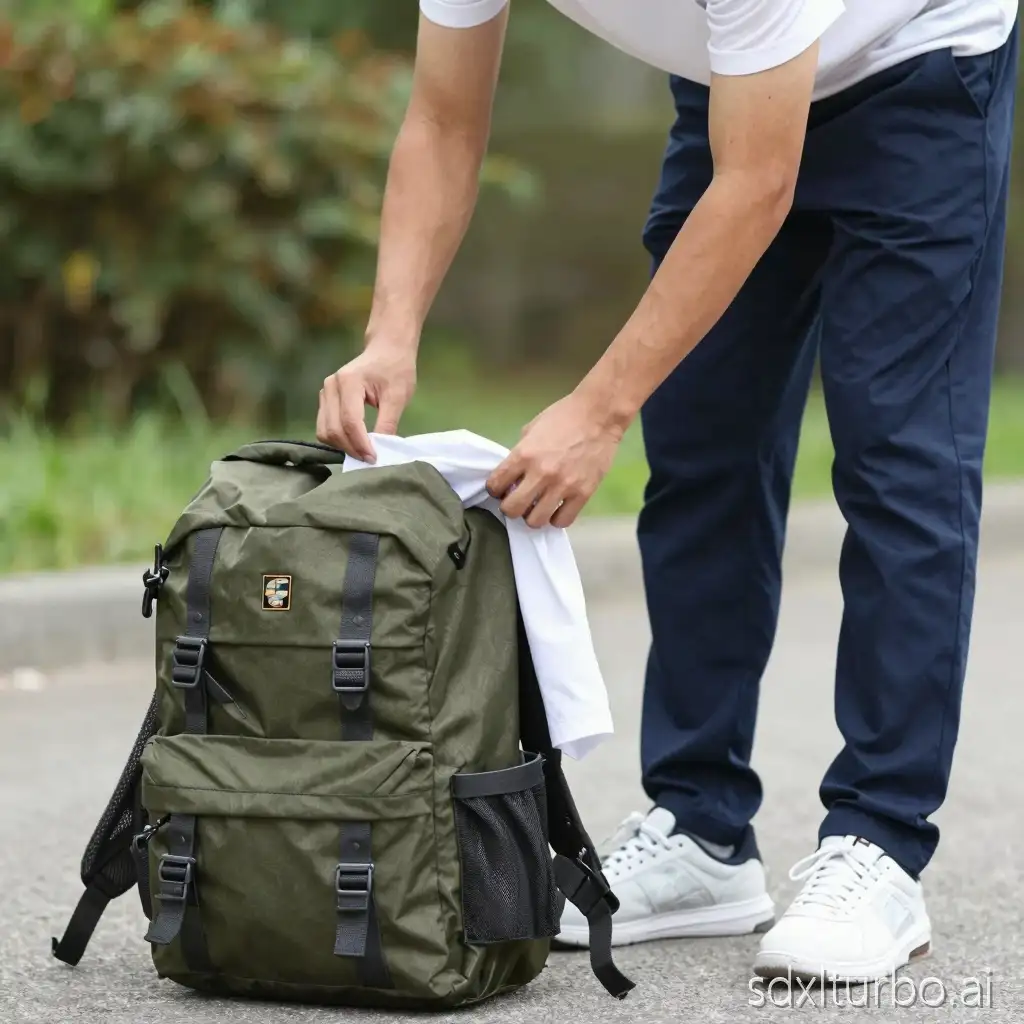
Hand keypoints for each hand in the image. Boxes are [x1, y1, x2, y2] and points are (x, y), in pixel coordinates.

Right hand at [317, 342, 416, 460]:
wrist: (387, 350)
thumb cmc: (395, 369)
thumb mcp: (398, 396)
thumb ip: (388, 423)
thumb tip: (380, 449)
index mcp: (349, 382)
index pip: (349, 421)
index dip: (360, 443)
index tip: (374, 458)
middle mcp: (331, 386)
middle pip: (333, 428)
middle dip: (351, 448)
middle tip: (370, 459)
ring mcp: (325, 392)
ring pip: (324, 430)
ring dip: (342, 446)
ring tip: (363, 451)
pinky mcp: (325, 399)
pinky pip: (324, 426)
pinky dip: (337, 439)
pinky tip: (354, 442)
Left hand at [486, 390, 627, 528]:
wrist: (599, 415)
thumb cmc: (563, 416)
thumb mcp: (531, 429)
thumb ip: (520, 453)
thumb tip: (513, 475)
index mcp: (524, 454)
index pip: (495, 485)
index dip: (494, 489)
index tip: (501, 488)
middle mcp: (541, 473)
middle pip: (512, 509)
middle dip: (510, 507)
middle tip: (518, 501)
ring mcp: (563, 486)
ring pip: (535, 520)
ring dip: (532, 516)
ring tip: (538, 507)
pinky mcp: (583, 493)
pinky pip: (563, 521)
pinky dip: (556, 518)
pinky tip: (556, 508)